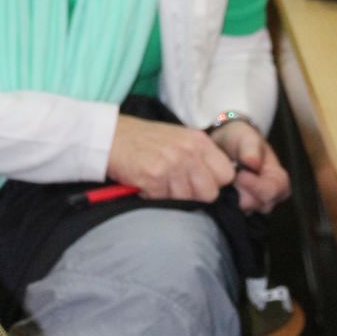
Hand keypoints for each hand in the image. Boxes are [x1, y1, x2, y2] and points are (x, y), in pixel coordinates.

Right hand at [107, 115, 238, 202]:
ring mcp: (172, 164)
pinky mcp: (153, 176)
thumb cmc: (144, 140)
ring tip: (157, 181)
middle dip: (194, 195)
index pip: (226, 175)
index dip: (214, 184)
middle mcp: (189, 151)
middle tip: (175, 186)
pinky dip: (153, 196)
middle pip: (210, 193)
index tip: (199, 183)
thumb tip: (218, 183)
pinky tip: (145, 182)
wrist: (110, 135)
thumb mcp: (179, 139)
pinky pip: (163, 200)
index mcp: (199, 141)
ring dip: (170, 196)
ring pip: (186, 200)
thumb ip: (200, 157)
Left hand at [210, 119, 290, 213]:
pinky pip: (232, 213)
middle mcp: (270, 197)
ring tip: (222, 183)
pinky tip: (217, 190)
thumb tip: (253, 163)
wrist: (224, 144)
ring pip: (244, 211)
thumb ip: (250, 148)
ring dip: (231, 199)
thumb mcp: (246, 137)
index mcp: (278, 180)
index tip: (239, 175)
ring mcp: (254, 205)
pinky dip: (224, 203)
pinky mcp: (239, 209)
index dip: (255, 186)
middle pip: (258, 205)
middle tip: (227, 180)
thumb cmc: (240, 139)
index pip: (271, 191)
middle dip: (241, 194)